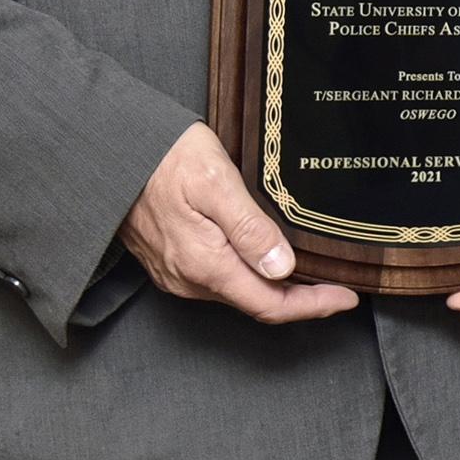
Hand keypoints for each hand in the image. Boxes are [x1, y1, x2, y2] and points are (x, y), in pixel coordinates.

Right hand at [121, 120, 359, 323]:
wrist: (112, 153)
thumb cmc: (166, 159)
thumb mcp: (217, 184)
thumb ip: (250, 229)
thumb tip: (283, 268)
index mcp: (205, 265)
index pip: (269, 304)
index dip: (312, 305)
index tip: (347, 297)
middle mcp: (190, 280)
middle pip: (257, 304)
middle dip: (301, 300)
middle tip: (339, 285)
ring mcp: (178, 274)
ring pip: (239, 294)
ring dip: (278, 290)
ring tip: (315, 274)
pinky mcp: (172, 264)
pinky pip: (220, 282)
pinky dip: (252, 279)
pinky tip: (270, 262)